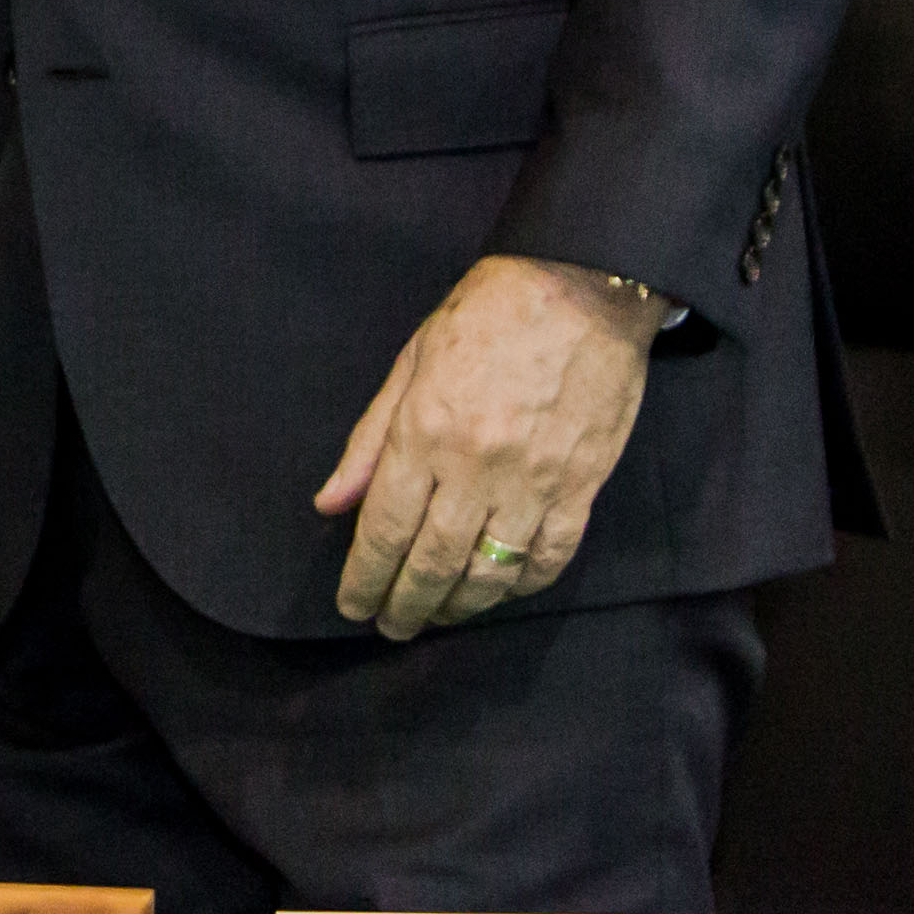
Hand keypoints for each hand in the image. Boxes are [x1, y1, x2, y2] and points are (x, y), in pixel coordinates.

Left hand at [310, 253, 662, 638]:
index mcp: (425, 431)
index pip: (384, 529)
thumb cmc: (486, 314)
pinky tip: (497, 591)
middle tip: (389, 626)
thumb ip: (370, 440)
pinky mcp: (583, 488)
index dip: (364, 577)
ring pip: (489, 573)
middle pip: (432, 563)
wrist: (582, 288)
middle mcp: (476, 466)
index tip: (352, 605)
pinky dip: (520, 586)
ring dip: (457, 607)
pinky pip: (549, 558)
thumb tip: (331, 504)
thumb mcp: (410, 361)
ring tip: (435, 617)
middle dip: (404, 605)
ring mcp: (535, 482)